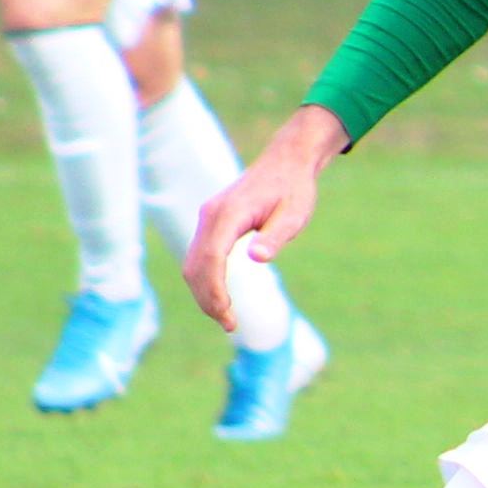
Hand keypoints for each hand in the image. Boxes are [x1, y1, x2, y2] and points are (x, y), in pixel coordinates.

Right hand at [189, 108, 349, 330]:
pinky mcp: (211, 223)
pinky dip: (205, 280)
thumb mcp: (294, 214)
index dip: (215, 289)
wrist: (286, 163)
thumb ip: (276, 235)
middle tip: (230, 325)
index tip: (227, 315)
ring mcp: (208, 218)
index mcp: (229, 213)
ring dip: (204, 293)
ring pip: (193, 263)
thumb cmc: (294, 189)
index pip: (211, 257)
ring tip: (227, 319)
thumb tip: (258, 258)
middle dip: (208, 298)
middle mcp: (211, 215)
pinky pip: (199, 256)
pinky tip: (221, 298)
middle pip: (196, 265)